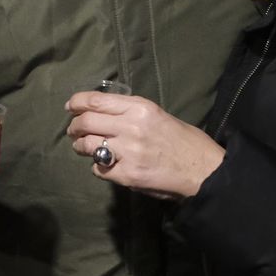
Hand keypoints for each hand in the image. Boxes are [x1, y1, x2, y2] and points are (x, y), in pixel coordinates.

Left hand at [65, 92, 224, 200]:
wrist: (205, 172)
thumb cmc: (185, 141)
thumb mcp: (158, 115)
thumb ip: (130, 113)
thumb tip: (102, 113)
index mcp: (140, 108)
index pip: (95, 100)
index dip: (76, 102)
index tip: (69, 107)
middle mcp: (130, 127)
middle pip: (86, 122)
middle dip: (74, 126)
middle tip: (73, 131)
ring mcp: (128, 152)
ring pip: (87, 145)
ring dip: (81, 146)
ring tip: (84, 147)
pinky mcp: (127, 175)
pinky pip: (99, 168)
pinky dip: (98, 167)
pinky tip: (106, 166)